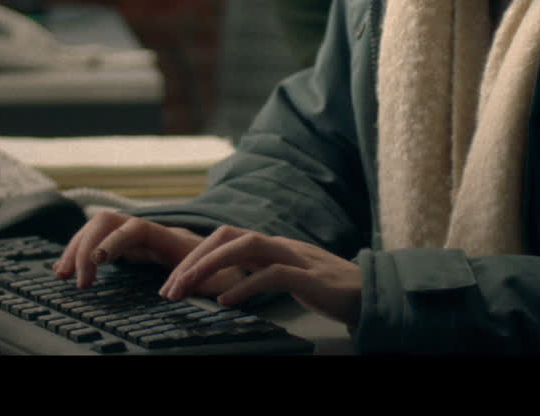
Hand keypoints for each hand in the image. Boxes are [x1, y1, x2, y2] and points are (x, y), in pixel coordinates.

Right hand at [53, 212, 243, 295]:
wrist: (231, 259)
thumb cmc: (227, 271)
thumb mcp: (223, 280)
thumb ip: (209, 283)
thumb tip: (190, 287)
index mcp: (171, 237)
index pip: (135, 228)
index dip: (114, 241)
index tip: (97, 261)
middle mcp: (151, 231)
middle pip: (108, 221)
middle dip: (86, 245)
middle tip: (75, 279)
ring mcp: (138, 237)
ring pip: (99, 228)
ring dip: (77, 247)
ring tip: (61, 274)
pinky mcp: (131, 247)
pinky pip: (99, 241)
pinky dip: (81, 253)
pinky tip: (68, 270)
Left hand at [159, 225, 361, 326]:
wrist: (369, 294)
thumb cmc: (325, 288)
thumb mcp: (284, 276)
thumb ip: (257, 272)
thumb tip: (221, 284)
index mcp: (271, 244)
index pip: (224, 237)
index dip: (194, 254)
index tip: (172, 281)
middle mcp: (279, 244)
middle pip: (227, 236)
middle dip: (193, 259)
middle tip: (169, 288)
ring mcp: (295, 256)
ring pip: (245, 247)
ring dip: (210, 266)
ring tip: (187, 289)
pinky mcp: (309, 277)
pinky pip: (272, 274)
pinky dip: (245, 286)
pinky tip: (226, 302)